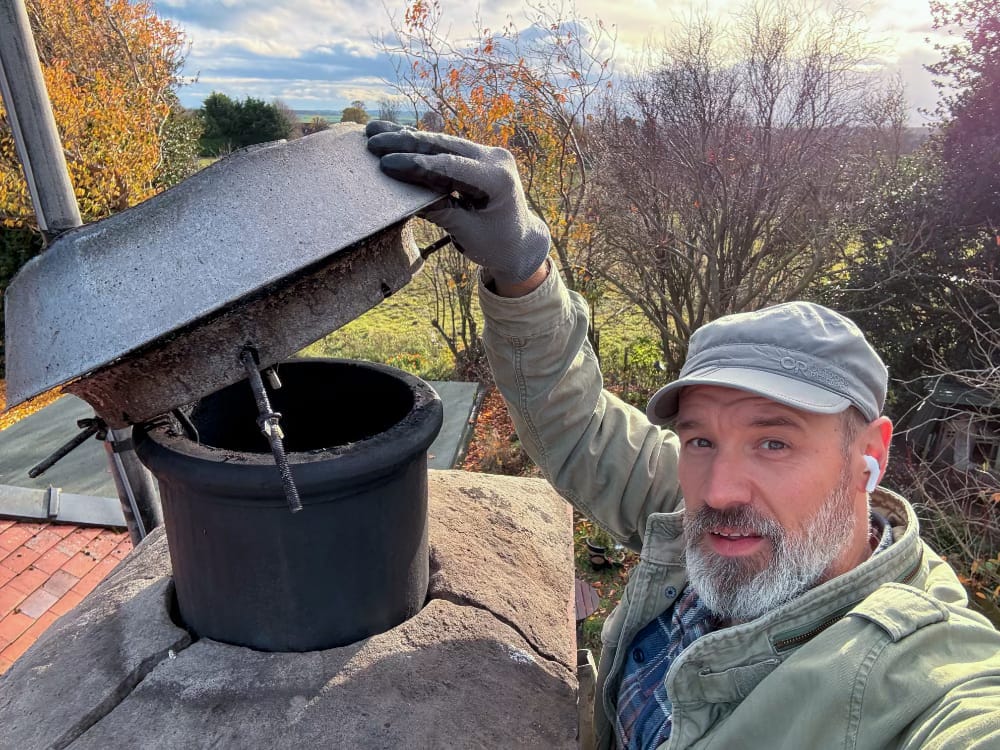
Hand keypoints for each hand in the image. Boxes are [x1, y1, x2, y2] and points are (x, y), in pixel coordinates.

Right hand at [365, 121, 550, 285]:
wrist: (521, 243)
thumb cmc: (497, 245)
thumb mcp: (468, 233)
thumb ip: (440, 212)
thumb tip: (404, 198)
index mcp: (498, 179)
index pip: (450, 166)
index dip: (416, 165)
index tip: (385, 164)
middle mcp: (494, 159)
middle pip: (444, 147)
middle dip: (406, 144)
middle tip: (373, 142)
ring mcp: (487, 154)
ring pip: (442, 143)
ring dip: (407, 137)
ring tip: (375, 131)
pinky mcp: (478, 156)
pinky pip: (446, 148)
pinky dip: (420, 144)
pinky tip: (395, 133)